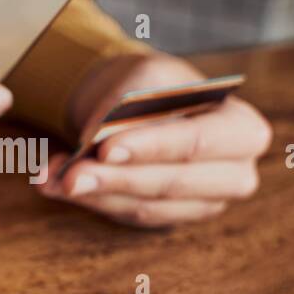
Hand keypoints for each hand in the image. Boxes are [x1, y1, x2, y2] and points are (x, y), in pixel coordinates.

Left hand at [40, 53, 270, 226]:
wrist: (143, 102)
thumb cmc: (154, 85)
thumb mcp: (147, 75)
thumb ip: (129, 103)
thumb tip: (98, 140)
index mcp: (243, 130)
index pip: (197, 144)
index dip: (151, 148)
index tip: (105, 148)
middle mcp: (234, 174)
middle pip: (172, 184)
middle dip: (115, 180)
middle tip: (70, 175)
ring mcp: (205, 204)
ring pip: (146, 206)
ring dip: (94, 194)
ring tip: (50, 179)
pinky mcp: (172, 218)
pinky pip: (130, 216)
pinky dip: (91, 200)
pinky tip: (55, 186)